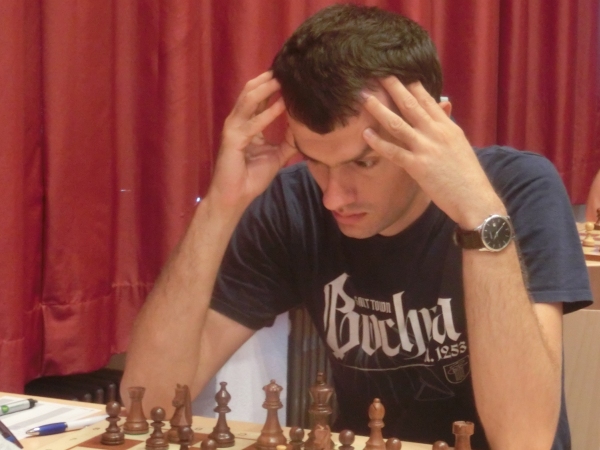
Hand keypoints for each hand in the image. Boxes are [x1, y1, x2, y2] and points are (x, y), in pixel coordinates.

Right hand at [207, 71, 296, 209]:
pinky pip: (253, 123)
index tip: (290, 74)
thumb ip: (289, 141)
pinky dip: (268, 113)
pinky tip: (283, 104)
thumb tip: (305, 129)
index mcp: (248, 124)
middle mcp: (239, 122)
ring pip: (249, 100)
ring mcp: (234, 129)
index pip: (258, 98)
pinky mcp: (233, 140)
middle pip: (251, 91)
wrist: (234, 197)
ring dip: (267, 88)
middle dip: (268, 79)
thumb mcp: (277, 156)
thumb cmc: (251, 178)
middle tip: (287, 67)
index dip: (272, 85)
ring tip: (283, 78)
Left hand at [361, 77, 503, 227]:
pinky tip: (365, 134)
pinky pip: (393, 151)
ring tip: (364, 97)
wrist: (475, 199)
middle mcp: (437, 133)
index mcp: (448, 127)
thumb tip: (443, 108)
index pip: (427, 100)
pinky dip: (378, 142)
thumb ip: (446, 127)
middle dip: (393, 87)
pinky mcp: (418, 166)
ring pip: (398, 124)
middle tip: (377, 73)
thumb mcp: (460, 145)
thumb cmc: (467, 176)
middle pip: (411, 105)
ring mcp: (427, 148)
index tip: (398, 72)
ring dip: (379, 109)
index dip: (411, 85)